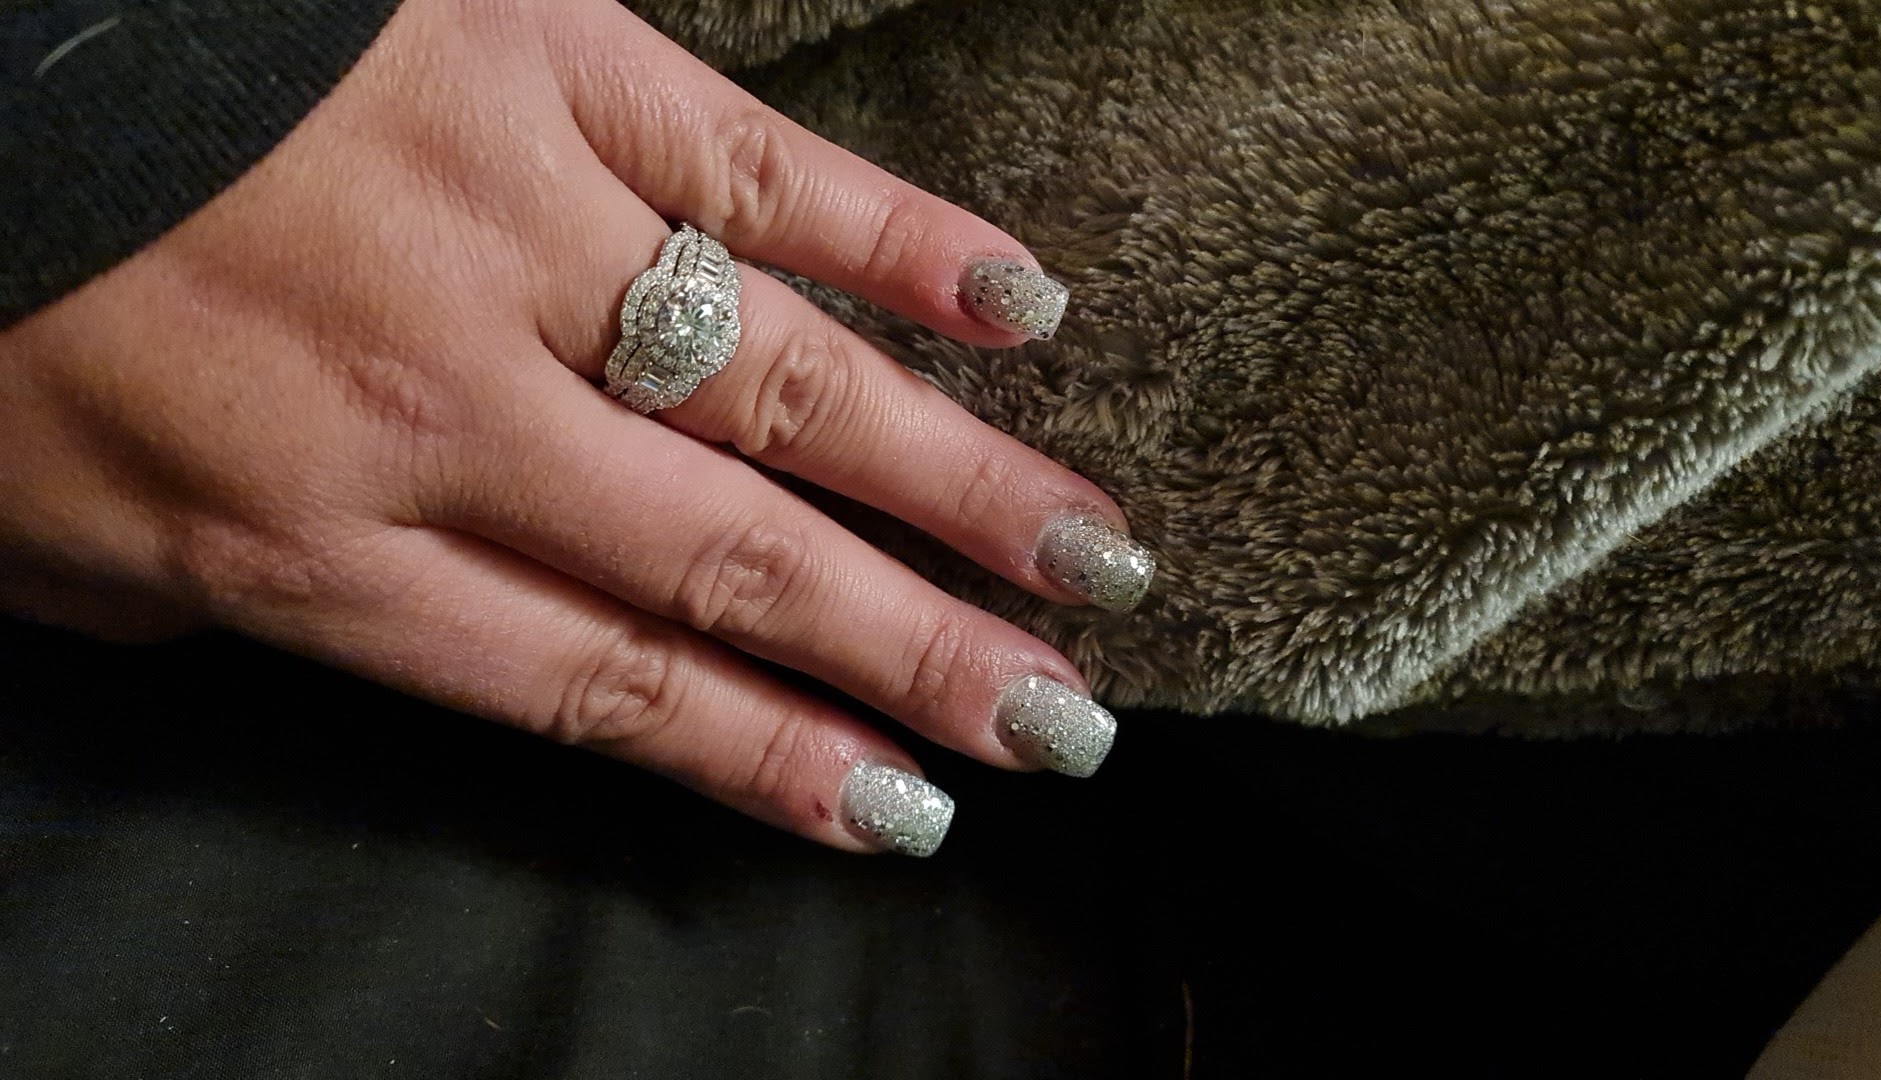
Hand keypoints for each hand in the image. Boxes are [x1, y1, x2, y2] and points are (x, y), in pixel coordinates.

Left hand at [0, 0, 1152, 854]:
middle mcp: (446, 412)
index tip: (912, 809)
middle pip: (736, 567)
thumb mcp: (45, 525)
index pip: (606, 687)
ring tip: (1094, 560)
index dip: (775, 760)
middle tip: (1062, 720)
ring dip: (959, 489)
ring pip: (789, 392)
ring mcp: (516, 230)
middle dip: (918, 658)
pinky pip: (765, 168)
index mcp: (315, 544)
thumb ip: (219, 605)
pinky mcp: (550, 64)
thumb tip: (368, 626)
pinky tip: (1021, 308)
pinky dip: (901, 241)